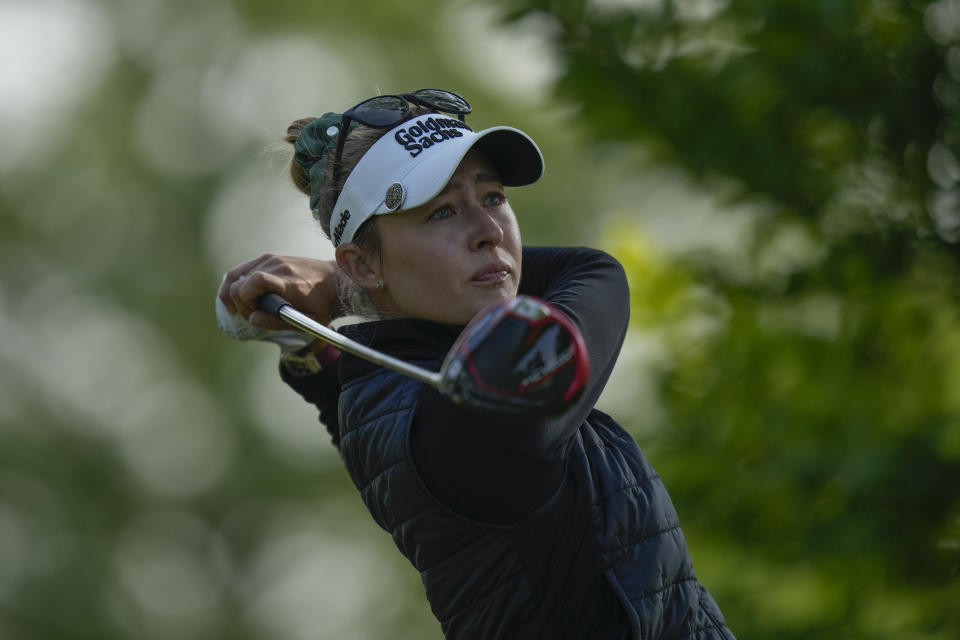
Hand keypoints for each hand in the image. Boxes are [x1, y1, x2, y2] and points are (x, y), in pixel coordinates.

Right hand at [217, 254, 341, 330]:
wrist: (335, 280)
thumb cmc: (322, 303)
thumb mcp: (307, 321)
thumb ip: (277, 322)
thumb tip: (251, 318)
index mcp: (289, 282)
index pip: (256, 281)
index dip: (246, 300)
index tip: (254, 313)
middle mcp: (278, 266)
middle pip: (239, 282)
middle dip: (238, 302)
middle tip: (252, 315)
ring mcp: (272, 259)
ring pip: (236, 275)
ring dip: (234, 294)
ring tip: (244, 308)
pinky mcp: (269, 257)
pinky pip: (242, 269)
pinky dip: (236, 283)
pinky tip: (240, 297)